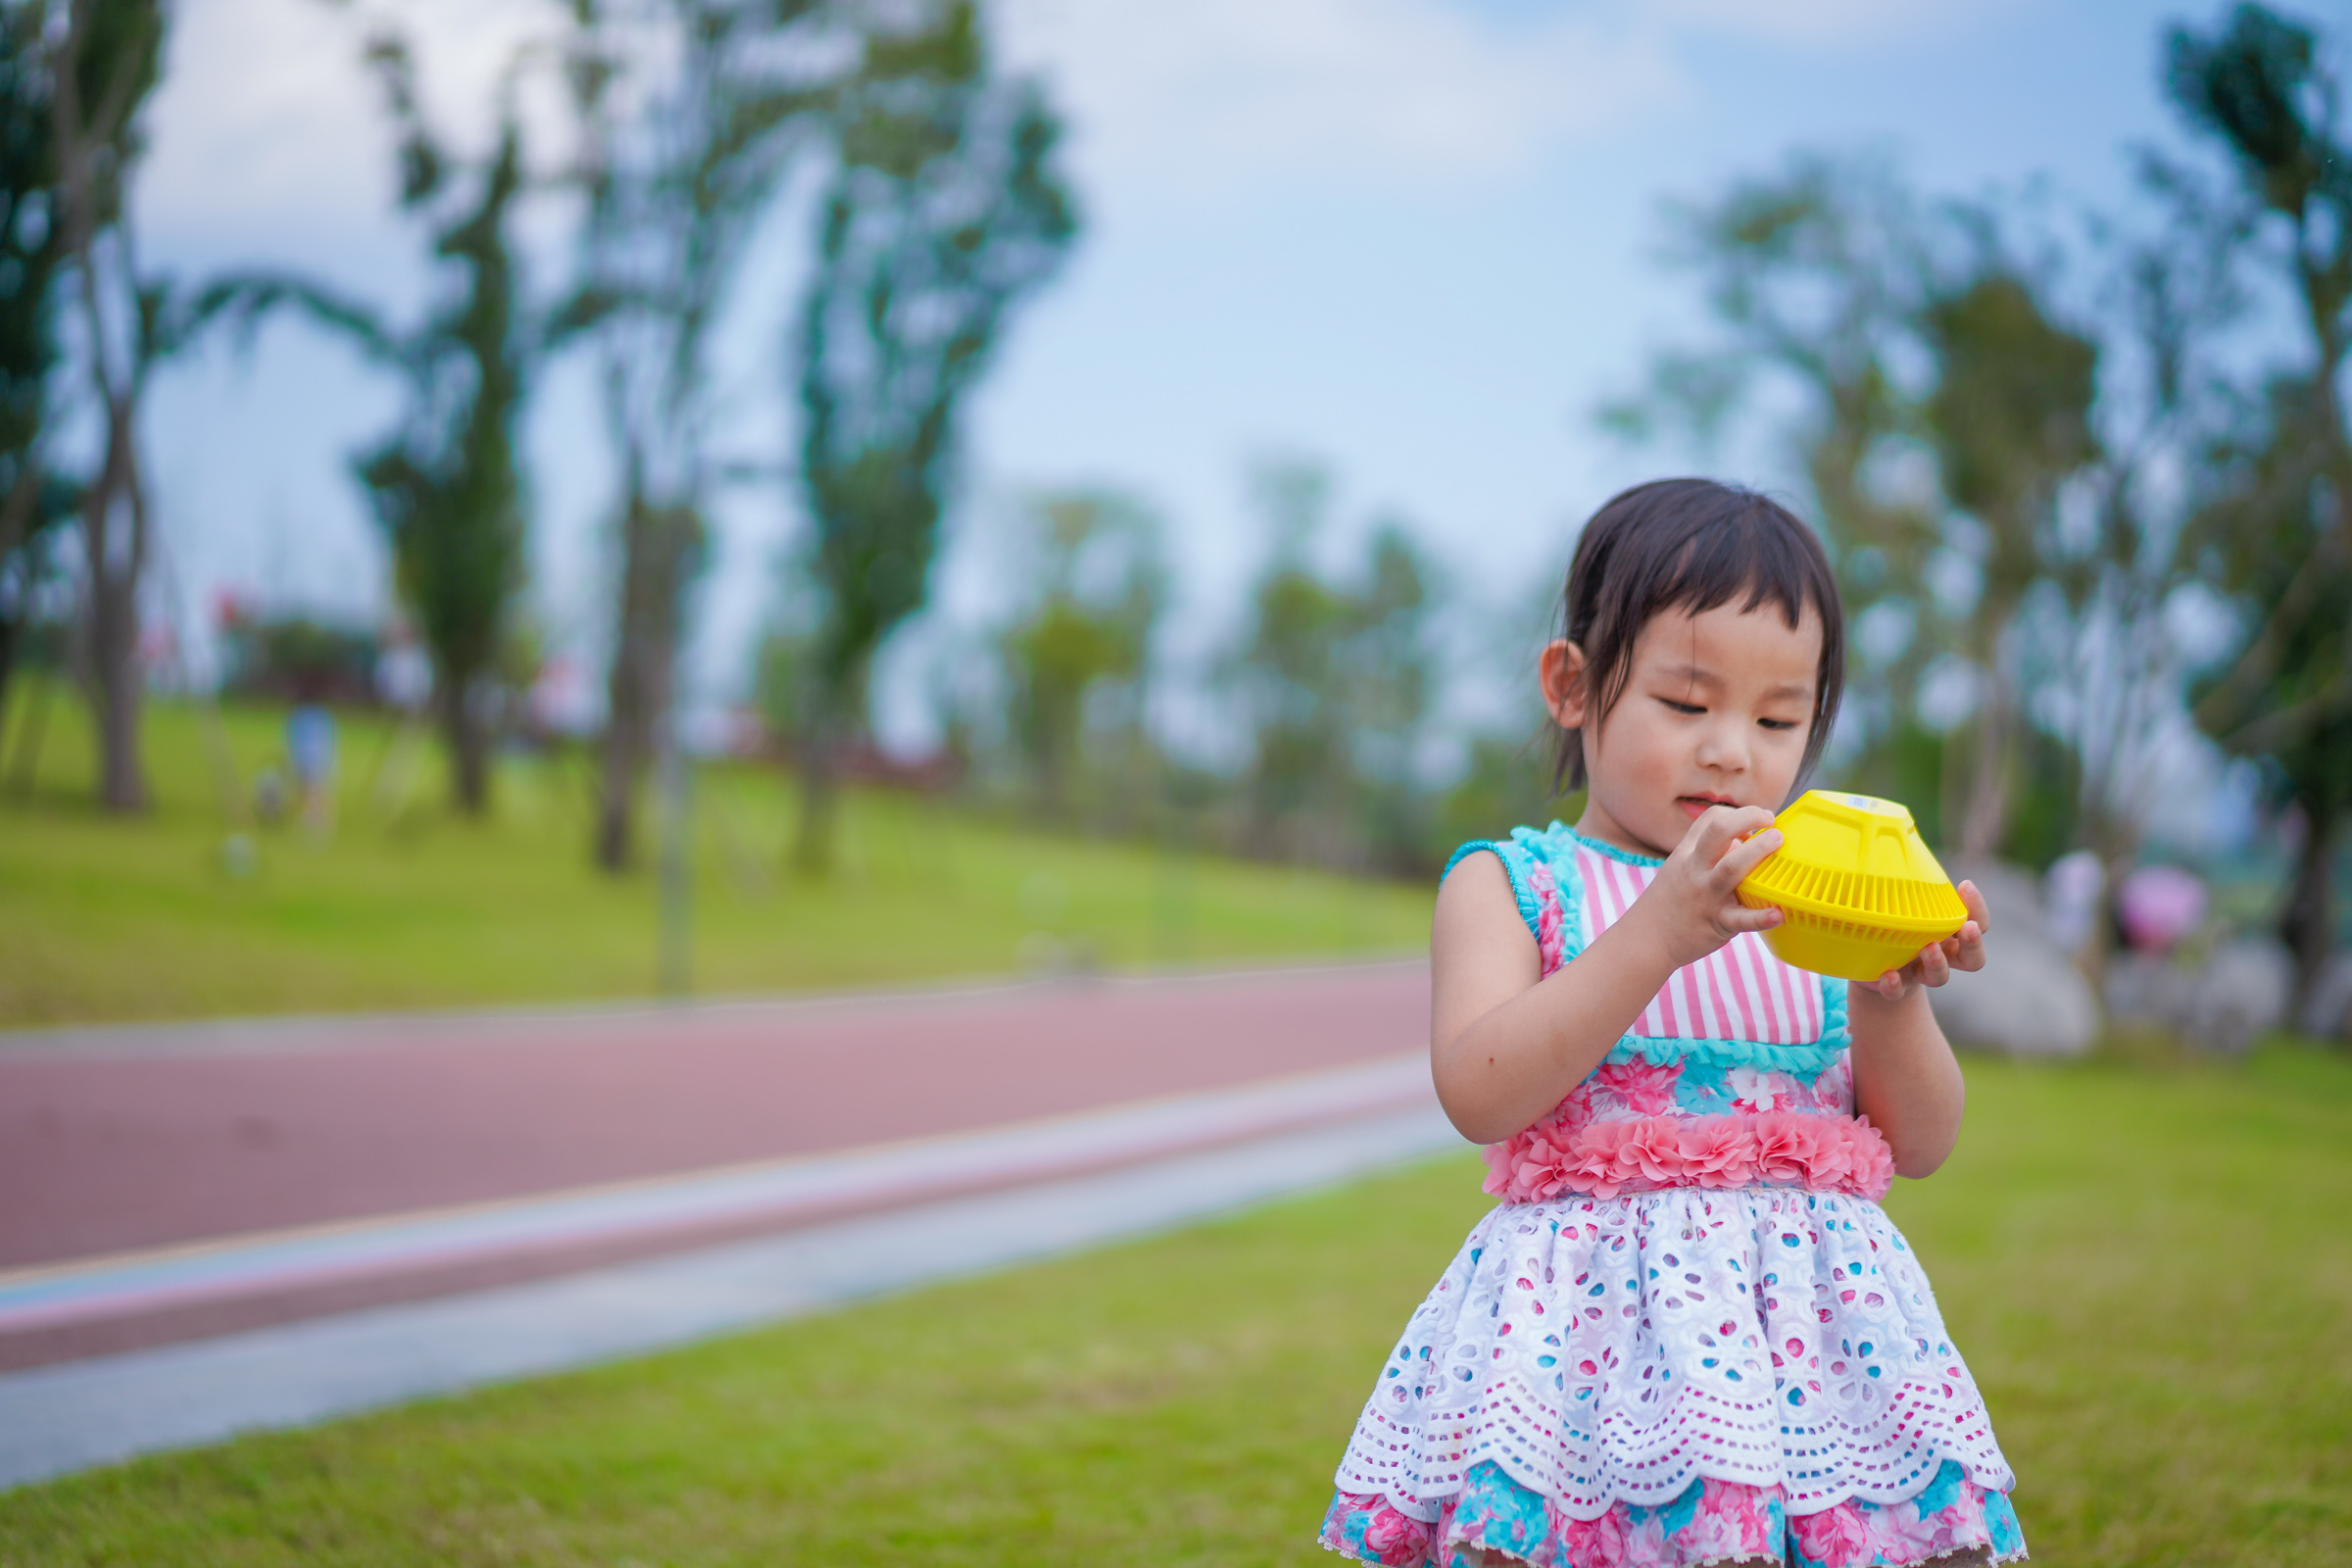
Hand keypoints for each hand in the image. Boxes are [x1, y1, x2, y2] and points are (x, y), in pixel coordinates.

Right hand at [1638, 805, 1785, 969]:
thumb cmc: (1670, 902)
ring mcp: (1707, 896)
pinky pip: (1741, 920)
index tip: (1757, 823)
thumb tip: (1745, 843)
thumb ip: (1708, 855)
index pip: (1712, 819)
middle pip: (1719, 832)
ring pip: (1732, 868)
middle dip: (1748, 818)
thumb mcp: (1679, 869)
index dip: (1738, 814)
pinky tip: (1778, 914)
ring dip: (1758, 851)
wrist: (1647, 939)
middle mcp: (1696, 869)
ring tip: (1778, 842)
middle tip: (1771, 821)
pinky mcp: (1717, 923)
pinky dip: (1761, 917)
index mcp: (1687, 854)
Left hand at [1859, 879, 1990, 1000]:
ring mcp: (1917, 972)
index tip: (1965, 885)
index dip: (1977, 909)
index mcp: (1949, 932)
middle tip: (1966, 929)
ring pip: (1939, 978)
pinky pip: (1897, 992)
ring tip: (1928, 948)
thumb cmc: (1893, 922)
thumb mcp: (1904, 902)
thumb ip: (1910, 883)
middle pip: (1973, 959)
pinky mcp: (1891, 985)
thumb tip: (1900, 838)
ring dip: (1937, 964)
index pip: (1978, 923)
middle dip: (1973, 944)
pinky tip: (1889, 975)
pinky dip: (1894, 985)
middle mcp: (1941, 955)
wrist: (1867, 962)